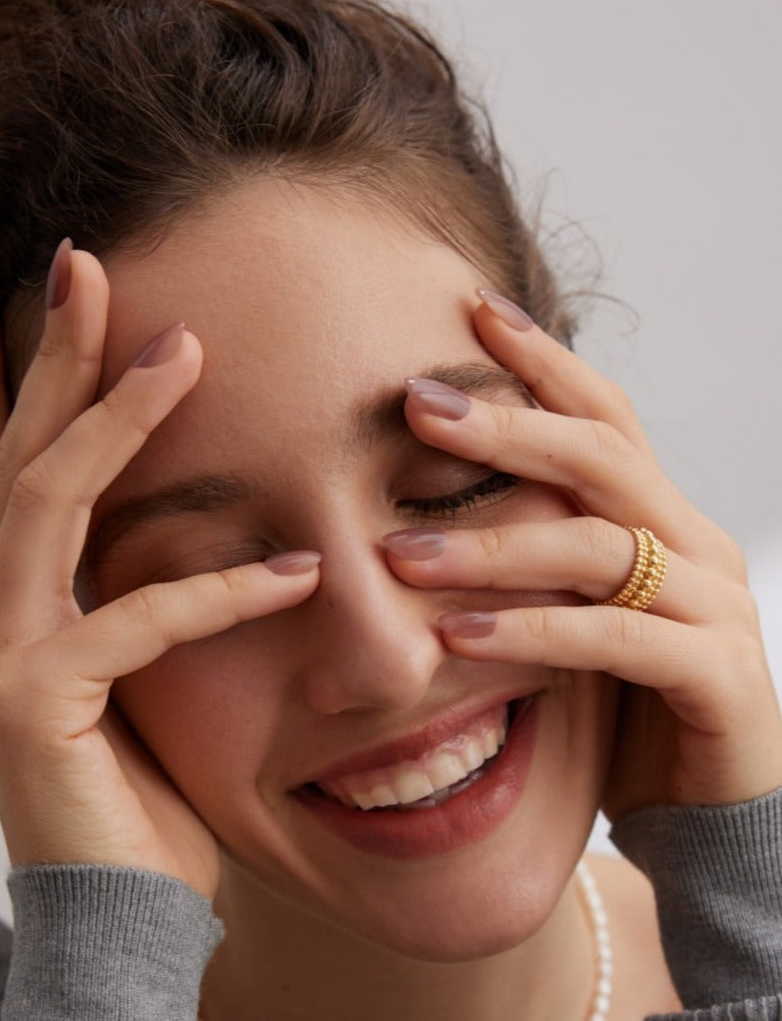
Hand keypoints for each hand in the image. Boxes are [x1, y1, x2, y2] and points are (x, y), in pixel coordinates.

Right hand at [0, 246, 319, 896]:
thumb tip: (172, 525)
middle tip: (86, 264)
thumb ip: (131, 591)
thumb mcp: (135, 666)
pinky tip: (295, 568)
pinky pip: (134, 620)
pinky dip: (218, 589)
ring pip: (49, 504)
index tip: (1, 295)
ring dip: (114, 421)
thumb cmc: (137, 783)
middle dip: (50, 355)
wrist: (119, 909)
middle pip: (17, 454)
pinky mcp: (37, 703)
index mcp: (10, 596)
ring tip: (182, 351)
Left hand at [383, 292, 781, 819]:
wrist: (714, 807)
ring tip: (398, 554)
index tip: (471, 309)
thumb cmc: (628, 700)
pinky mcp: (715, 676)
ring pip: (598, 545)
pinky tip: (458, 637)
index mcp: (661, 517)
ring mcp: (713, 606)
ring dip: (493, 546)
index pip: (604, 416)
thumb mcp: (578, 611)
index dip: (544, 359)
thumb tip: (418, 512)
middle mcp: (695, 544)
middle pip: (600, 456)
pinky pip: (616, 641)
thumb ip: (536, 558)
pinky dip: (533, 633)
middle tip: (415, 403)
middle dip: (507, 424)